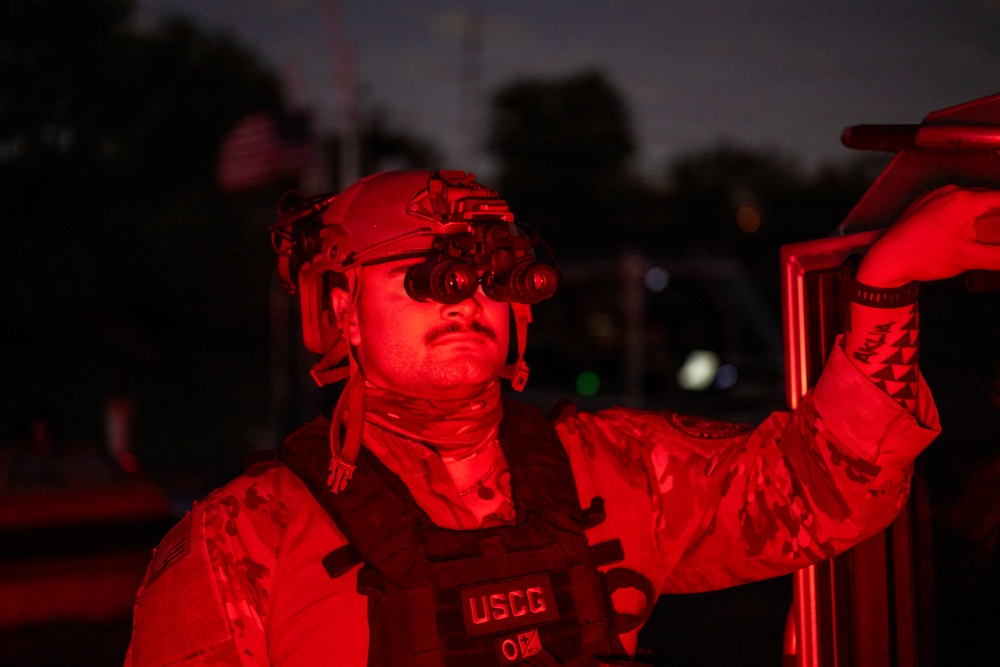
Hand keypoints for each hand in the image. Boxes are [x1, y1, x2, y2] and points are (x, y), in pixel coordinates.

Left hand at [857, 185, 999, 286]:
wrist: (885, 261)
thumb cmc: (923, 258)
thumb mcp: (969, 258)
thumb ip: (998, 256)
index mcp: (965, 200)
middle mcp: (950, 191)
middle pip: (987, 197)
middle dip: (998, 211)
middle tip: (996, 228)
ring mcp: (934, 195)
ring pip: (968, 199)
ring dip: (981, 210)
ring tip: (989, 224)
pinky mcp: (923, 203)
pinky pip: (951, 202)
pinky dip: (963, 210)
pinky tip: (965, 226)